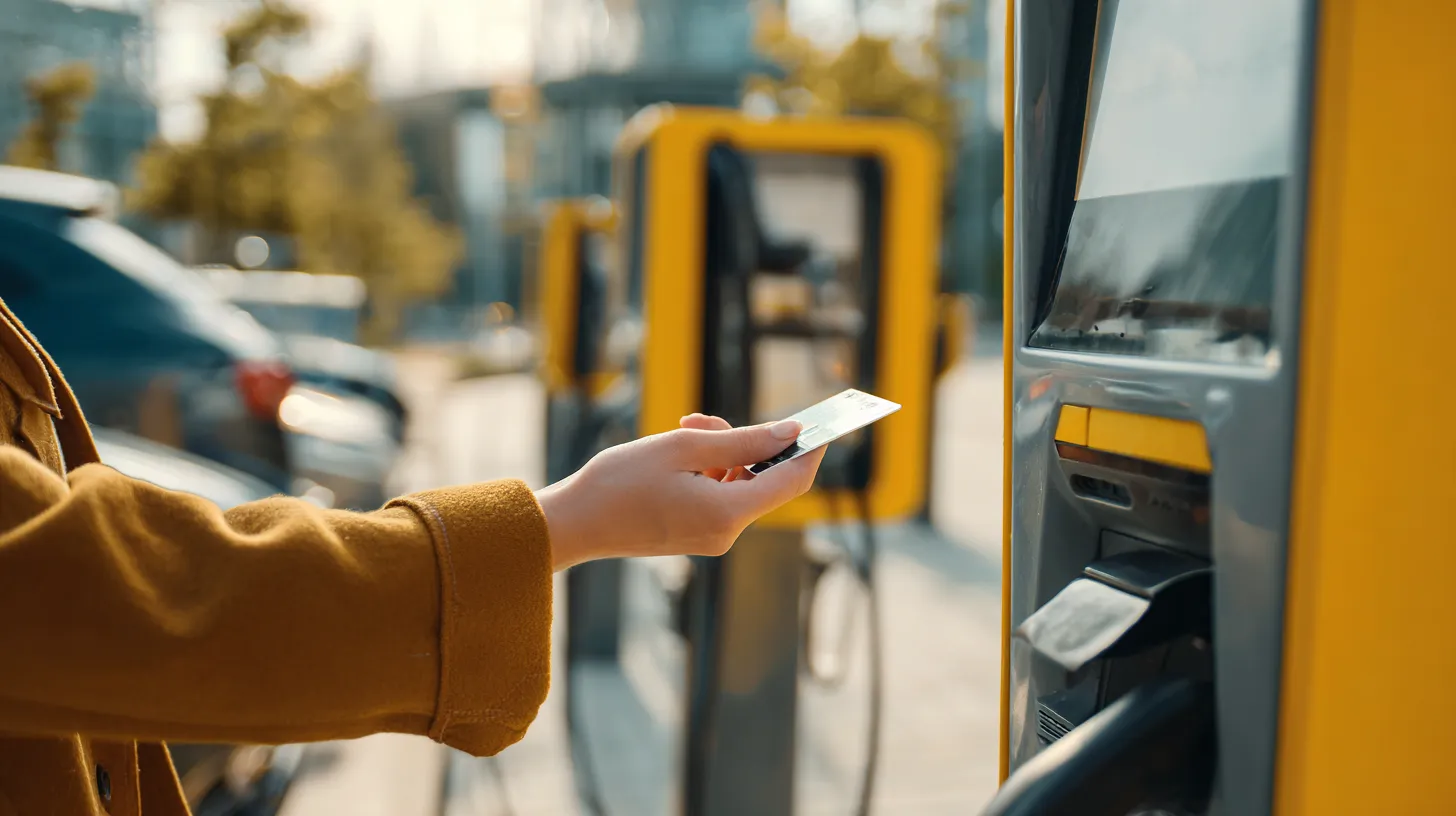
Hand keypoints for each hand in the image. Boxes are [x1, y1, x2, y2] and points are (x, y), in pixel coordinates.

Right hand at [537, 414, 825, 569]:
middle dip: (745, 442)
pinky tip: (678, 455)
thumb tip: (789, 432)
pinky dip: (709, 471)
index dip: (810, 448)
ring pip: (740, 484)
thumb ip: (743, 439)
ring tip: (681, 429)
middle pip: (764, 479)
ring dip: (722, 452)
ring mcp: (711, 538)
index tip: (821, 421)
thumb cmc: (620, 481)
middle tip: (702, 420)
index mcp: (728, 513)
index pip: (792, 479)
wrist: (573, 522)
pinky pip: (720, 497)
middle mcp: (727, 533)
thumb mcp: (684, 447)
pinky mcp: (695, 536)